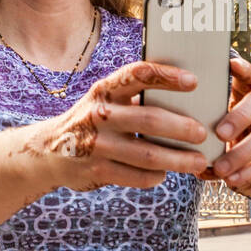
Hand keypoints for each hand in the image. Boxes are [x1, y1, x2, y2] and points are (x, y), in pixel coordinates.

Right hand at [43, 60, 210, 192]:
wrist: (49, 151)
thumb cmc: (91, 120)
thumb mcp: (104, 100)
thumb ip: (134, 97)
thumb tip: (186, 98)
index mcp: (104, 90)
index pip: (137, 74)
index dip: (167, 76)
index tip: (194, 81)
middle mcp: (99, 114)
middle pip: (149, 119)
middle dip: (181, 127)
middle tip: (202, 133)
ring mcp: (97, 145)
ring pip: (148, 154)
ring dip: (178, 159)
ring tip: (198, 161)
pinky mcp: (98, 171)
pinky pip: (138, 176)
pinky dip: (156, 176)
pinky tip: (165, 173)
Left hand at [200, 54, 250, 210]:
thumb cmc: (247, 158)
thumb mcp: (227, 149)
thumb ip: (210, 150)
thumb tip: (190, 160)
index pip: (250, 79)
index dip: (242, 70)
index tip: (231, 63)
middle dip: (238, 116)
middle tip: (218, 133)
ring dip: (239, 153)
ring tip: (220, 168)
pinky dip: (250, 171)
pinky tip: (233, 180)